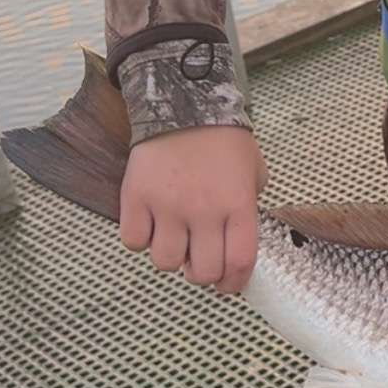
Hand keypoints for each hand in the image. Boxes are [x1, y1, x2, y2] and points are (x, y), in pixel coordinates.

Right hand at [120, 125, 267, 295]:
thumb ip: (249, 207)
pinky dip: (140, 238)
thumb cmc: (222, 138)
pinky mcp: (136, 197)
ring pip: (165, 262)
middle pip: (201, 272)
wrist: (183, 103)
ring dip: (170, 256)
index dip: (233, 283)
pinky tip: (151, 222)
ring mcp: (167, 205)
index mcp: (238, 204)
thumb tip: (237, 238)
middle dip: (201, 273)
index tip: (227, 284)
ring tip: (174, 236)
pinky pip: (133, 241)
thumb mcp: (254, 171)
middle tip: (198, 259)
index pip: (239, 263)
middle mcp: (204, 210)